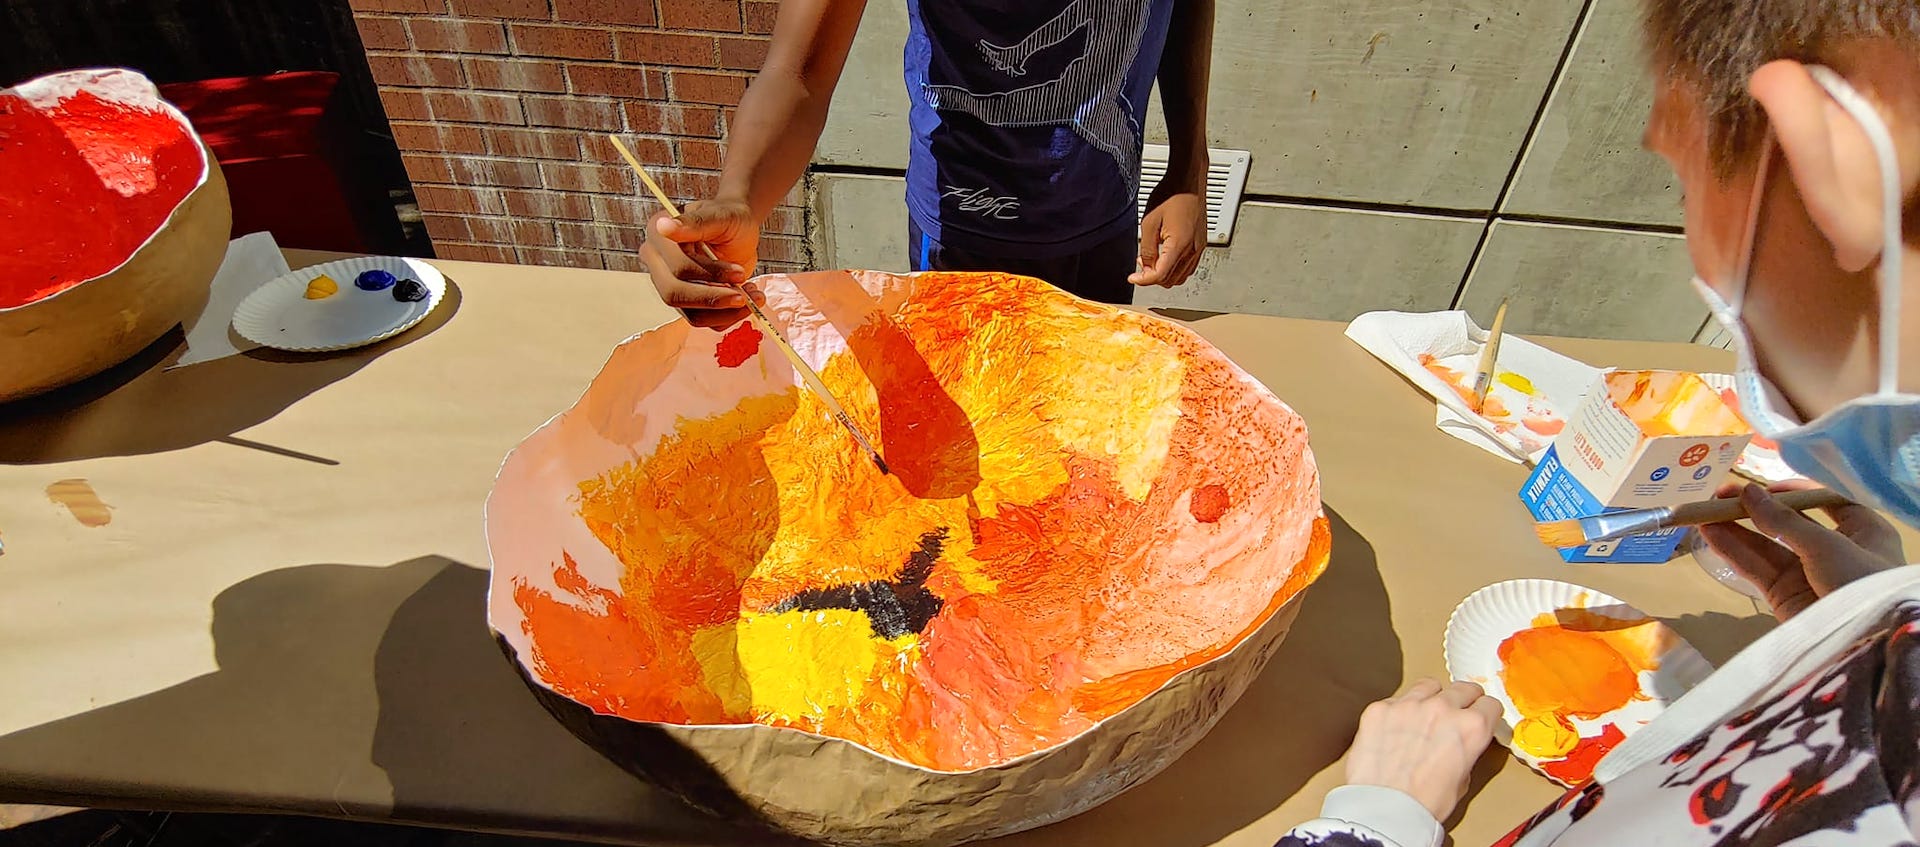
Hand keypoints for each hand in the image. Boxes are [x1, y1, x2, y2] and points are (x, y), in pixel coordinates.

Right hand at [638, 197, 760, 328]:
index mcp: (658, 237)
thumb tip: (664, 226)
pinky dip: (729, 316)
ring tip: (752, 297)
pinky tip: (747, 299)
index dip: (709, 274)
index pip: (677, 267)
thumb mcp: (720, 216)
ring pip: (690, 314)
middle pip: (674, 294)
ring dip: (725, 312)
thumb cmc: (730, 218)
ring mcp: (671, 285)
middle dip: (712, 299)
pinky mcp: (688, 302)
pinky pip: (704, 320)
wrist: (740, 230)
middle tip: (744, 297)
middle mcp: (657, 264)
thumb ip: (696, 223)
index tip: (740, 272)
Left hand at [1130, 188, 1204, 287]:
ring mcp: (1199, 247)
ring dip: (1165, 274)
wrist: (1188, 181)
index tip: (1133, 278)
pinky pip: (1188, 266)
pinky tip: (1165, 257)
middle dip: (1153, 277)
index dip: (1144, 280)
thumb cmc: (1171, 195)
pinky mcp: (1201, 244)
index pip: (1161, 275)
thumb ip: (1147, 249)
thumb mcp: (1149, 222)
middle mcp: (1193, 249)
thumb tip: (1147, 267)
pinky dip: (1175, 268)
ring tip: (1152, 259)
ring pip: (1181, 276)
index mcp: (1179, 244)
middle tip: (1141, 265)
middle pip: (1171, 280)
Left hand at [1343, 679, 1501, 821]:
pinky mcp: (1380, 708)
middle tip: (1457, 713)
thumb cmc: (1423, 804)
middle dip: (1464, 700)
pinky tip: (1396, 729)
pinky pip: (1396, 699)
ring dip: (1431, 698)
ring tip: (1425, 717)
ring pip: (1429, 686)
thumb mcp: (1462, 780)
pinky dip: (1399, 711)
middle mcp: (1442, 709)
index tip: (1481, 716)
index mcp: (1471, 728)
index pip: (1490, 704)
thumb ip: (1465, 752)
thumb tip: (1458, 745)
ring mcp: (1408, 704)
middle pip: (1463, 688)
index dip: (1486, 713)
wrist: (1385, 809)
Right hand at [1699, 481, 1904, 620]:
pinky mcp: (1786, 596)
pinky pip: (1758, 568)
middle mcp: (1836, 550)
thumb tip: (1747, 491)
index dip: (1795, 491)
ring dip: (1736, 529)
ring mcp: (1809, 574)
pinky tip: (1710, 534)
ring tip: (1703, 513)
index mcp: (1863, 531)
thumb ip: (1783, 520)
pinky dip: (1734, 552)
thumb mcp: (1827, 545)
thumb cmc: (1861, 581)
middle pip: (1790, 523)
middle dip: (1757, 509)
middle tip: (1720, 495)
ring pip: (1767, 546)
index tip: (1765, 486)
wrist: (1867, 645)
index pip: (1827, 501)